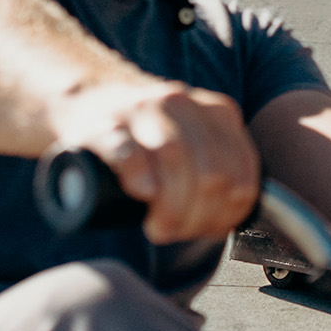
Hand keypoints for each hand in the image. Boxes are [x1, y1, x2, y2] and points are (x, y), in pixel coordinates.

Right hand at [53, 79, 259, 244]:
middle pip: (210, 172)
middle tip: (175, 232)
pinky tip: (143, 193)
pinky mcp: (105, 124)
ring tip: (159, 227)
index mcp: (218, 112)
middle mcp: (184, 105)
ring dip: (171, 206)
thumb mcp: (197, 140)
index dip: (226, 214)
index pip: (241, 174)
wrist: (90, 99)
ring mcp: (143, 111)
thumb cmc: (148, 134)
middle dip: (197, 216)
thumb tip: (233, 218)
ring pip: (174, 158)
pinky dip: (139, 173)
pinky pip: (127, 149)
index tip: (205, 230)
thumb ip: (223, 170)